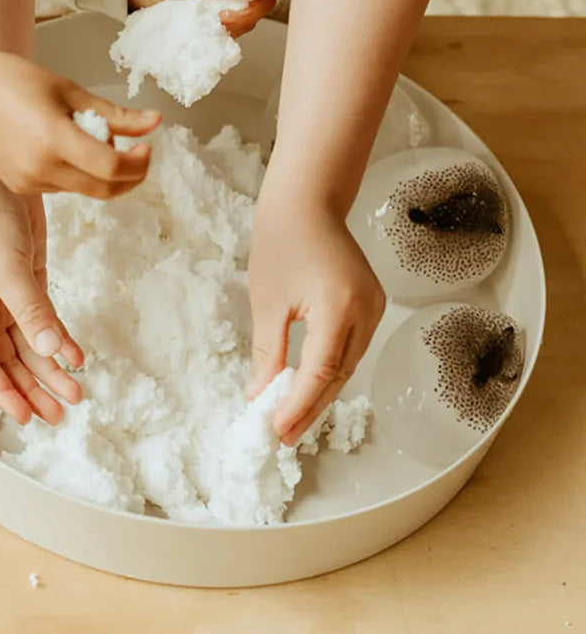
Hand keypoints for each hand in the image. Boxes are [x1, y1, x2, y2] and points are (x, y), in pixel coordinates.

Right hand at [0, 44, 160, 197]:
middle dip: (130, 176)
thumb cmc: (16, 81)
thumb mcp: (71, 91)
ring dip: (103, 173)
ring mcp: (29, 182)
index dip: (139, 163)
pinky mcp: (22, 187)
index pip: (111, 168)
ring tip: (91, 139)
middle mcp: (40, 168)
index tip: (146, 147)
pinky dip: (78, 173)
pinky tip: (67, 147)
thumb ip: (115, 115)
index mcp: (54, 139)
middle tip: (138, 153)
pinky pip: (64, 188)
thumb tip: (155, 122)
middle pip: (104, 189)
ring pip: (86, 190)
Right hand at [0, 154, 83, 422]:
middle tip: (60, 414)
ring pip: (29, 342)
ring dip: (50, 367)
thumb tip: (53, 352)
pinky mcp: (29, 278)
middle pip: (8, 360)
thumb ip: (31, 312)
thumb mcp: (7, 269)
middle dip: (33, 387)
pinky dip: (60, 337)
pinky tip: (77, 355)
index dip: (3, 392)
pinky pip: (45, 318)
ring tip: (75, 393)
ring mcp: (8, 294)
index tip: (27, 417)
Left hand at [246, 178, 385, 444]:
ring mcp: (374, 307)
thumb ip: (267, 353)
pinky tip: (308, 385)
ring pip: (348, 366)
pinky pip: (352, 349)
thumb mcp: (266, 302)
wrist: (307, 199)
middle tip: (281, 434)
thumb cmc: (280, 240)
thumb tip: (259, 396)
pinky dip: (330, 370)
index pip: (320, 373)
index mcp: (338, 307)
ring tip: (290, 418)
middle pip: (339, 376)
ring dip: (320, 392)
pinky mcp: (372, 304)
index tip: (275, 431)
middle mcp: (366, 311)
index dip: (298, 406)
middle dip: (309, 407)